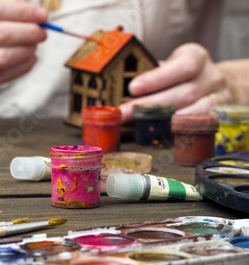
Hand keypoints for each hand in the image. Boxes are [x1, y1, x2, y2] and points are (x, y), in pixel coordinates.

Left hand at [120, 43, 235, 121]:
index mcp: (195, 56)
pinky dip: (178, 131)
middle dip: (151, 106)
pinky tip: (160, 134)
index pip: (181, 66)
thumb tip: (119, 89)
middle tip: (125, 113)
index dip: (157, 78)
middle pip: (184, 94)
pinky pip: (199, 127)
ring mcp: (219, 97)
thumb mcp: (169, 65)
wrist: (212, 82)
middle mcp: (210, 76)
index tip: (133, 88)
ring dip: (163, 121)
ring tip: (139, 125)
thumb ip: (152, 74)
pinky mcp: (218, 116)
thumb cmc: (180, 74)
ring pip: (193, 113)